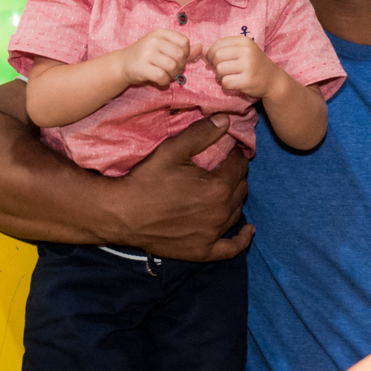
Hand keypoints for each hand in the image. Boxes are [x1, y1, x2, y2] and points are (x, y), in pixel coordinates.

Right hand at [109, 115, 253, 260]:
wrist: (122, 214)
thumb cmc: (146, 179)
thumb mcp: (172, 150)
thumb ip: (201, 133)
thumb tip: (226, 120)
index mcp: (218, 187)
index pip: (240, 165)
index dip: (234, 154)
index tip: (226, 149)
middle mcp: (221, 212)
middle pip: (241, 188)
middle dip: (235, 174)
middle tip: (222, 167)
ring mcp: (212, 234)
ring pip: (237, 212)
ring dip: (234, 198)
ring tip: (225, 188)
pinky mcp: (202, 251)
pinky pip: (231, 248)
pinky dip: (242, 239)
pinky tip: (248, 231)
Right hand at [119, 29, 201, 86]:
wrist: (122, 64)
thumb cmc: (147, 56)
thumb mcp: (163, 48)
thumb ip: (183, 49)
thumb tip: (202, 48)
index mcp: (160, 33)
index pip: (184, 42)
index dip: (185, 53)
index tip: (177, 59)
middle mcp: (154, 40)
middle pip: (180, 55)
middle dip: (180, 66)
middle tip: (172, 69)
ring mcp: (147, 53)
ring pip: (172, 66)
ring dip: (172, 75)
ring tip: (165, 74)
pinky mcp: (142, 67)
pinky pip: (162, 77)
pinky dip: (164, 82)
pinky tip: (159, 80)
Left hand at [205, 36, 281, 96]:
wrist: (273, 80)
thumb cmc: (254, 64)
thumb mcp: (241, 52)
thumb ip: (222, 49)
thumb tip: (200, 49)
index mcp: (244, 41)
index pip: (218, 44)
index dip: (211, 53)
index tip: (215, 60)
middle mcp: (247, 51)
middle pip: (217, 56)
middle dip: (215, 65)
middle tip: (223, 70)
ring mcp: (248, 66)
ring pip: (220, 69)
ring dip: (220, 76)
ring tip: (228, 76)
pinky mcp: (248, 80)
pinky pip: (226, 82)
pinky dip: (226, 85)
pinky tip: (234, 83)